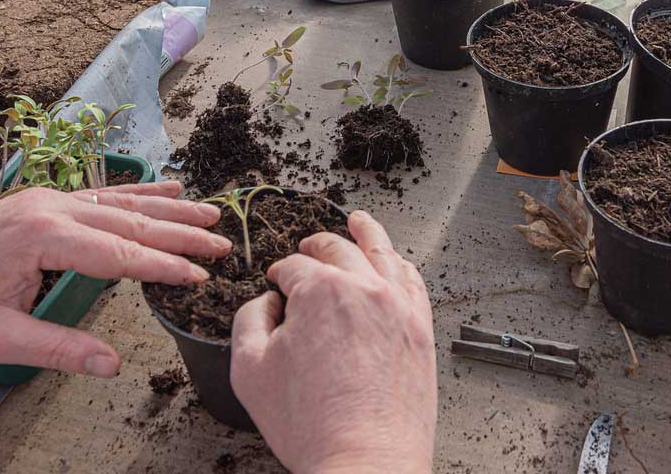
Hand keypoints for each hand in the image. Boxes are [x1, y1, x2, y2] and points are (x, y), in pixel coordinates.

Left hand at [0, 181, 228, 377]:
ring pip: (123, 201)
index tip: (201, 275)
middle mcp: (52, 208)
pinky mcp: (48, 198)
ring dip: (170, 207)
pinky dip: (140, 192)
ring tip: (211, 212)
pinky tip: (168, 186)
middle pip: (130, 221)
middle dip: (181, 233)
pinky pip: (104, 193)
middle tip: (224, 243)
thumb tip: (112, 363)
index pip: (119, 253)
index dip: (164, 265)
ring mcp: (51, 198)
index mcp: (42, 237)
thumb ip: (58, 349)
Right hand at [231, 211, 435, 473]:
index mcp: (319, 291)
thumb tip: (267, 302)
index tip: (276, 286)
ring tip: (360, 221)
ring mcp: (398, 306)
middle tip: (307, 249)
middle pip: (337, 249)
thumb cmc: (310, 424)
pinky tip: (395, 262)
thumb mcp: (249, 370)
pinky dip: (400, 265)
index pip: (294, 266)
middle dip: (316, 246)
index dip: (280, 274)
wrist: (365, 461)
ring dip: (366, 232)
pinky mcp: (421, 329)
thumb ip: (249, 320)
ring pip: (382, 252)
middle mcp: (363, 288)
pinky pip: (413, 281)